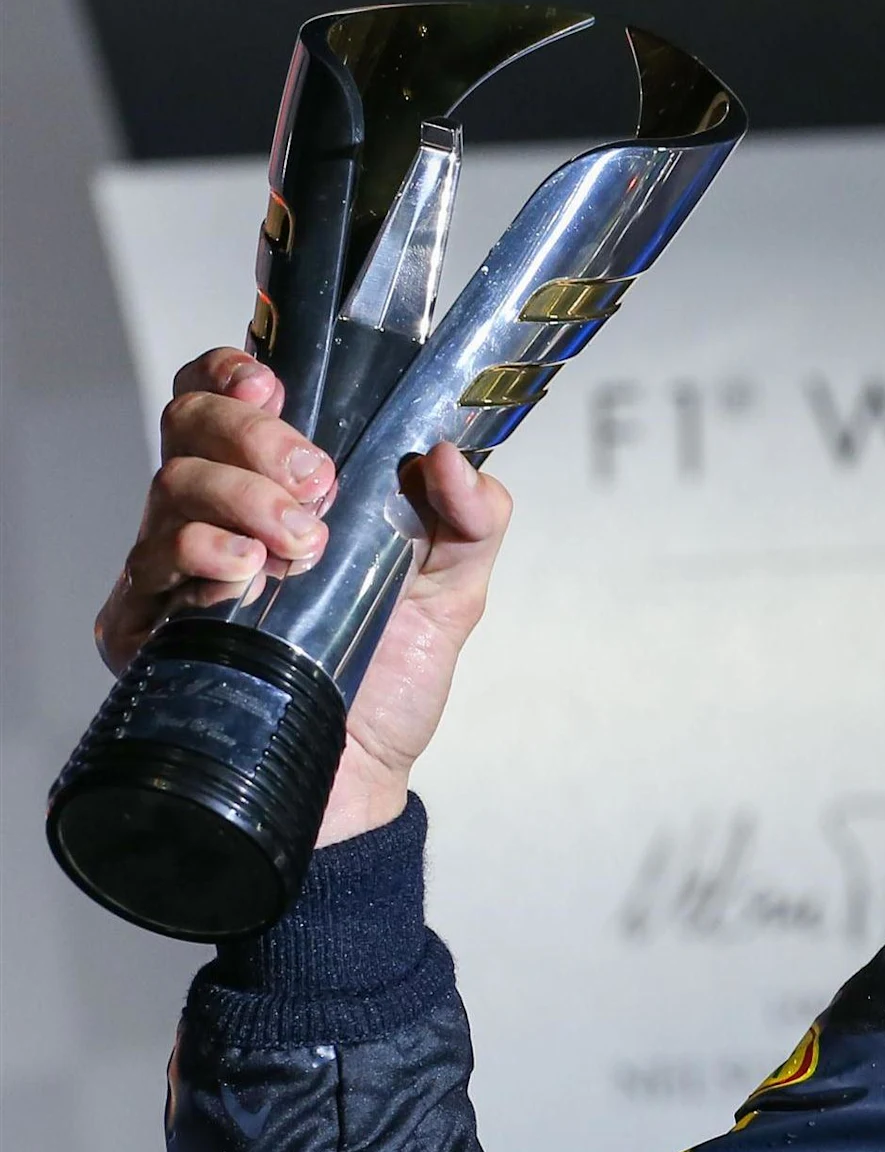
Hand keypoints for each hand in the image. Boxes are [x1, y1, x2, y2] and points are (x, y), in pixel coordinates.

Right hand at [95, 347, 514, 845]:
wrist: (361, 776)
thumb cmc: (391, 673)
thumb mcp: (457, 584)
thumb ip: (472, 514)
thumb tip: (449, 454)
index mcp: (281, 485)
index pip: (228, 396)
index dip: (236, 374)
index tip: (275, 387)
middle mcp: (220, 515)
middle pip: (191, 425)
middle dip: (256, 438)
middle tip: (317, 485)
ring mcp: (176, 570)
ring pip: (170, 487)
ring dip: (241, 500)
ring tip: (301, 548)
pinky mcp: (150, 630)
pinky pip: (145, 572)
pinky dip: (197, 559)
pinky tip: (241, 579)